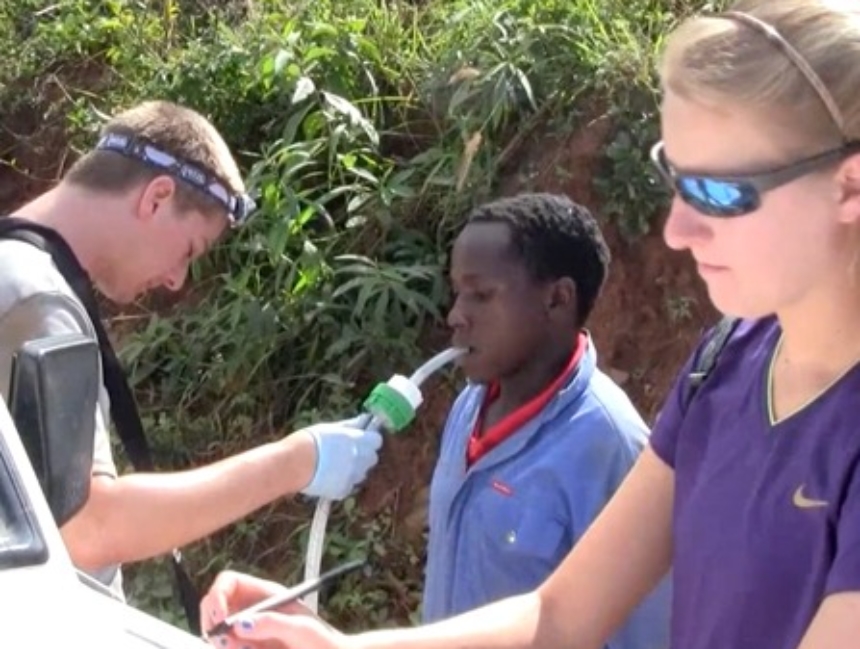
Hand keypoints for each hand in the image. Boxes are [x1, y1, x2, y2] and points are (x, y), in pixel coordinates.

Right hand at [201, 570, 350, 648]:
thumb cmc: (322, 642)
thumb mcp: (301, 630)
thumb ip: (272, 624)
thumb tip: (240, 624)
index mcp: (265, 594)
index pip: (228, 582)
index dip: (218, 596)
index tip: (221, 620)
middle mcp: (251, 610)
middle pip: (213, 607)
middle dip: (213, 624)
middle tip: (227, 643)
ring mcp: (247, 631)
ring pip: (217, 634)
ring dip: (225, 644)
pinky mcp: (246, 648)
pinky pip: (228, 648)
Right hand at [299, 415, 382, 499]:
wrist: (292, 464)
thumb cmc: (308, 441)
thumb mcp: (329, 427)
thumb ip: (349, 425)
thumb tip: (363, 419)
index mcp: (357, 440)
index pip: (377, 440)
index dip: (369, 440)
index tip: (362, 439)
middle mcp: (359, 459)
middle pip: (372, 458)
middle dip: (364, 456)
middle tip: (347, 453)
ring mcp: (352, 476)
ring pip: (362, 474)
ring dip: (354, 470)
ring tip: (335, 466)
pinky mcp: (343, 490)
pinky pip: (349, 486)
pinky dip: (342, 483)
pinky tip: (328, 477)